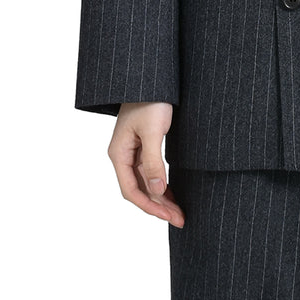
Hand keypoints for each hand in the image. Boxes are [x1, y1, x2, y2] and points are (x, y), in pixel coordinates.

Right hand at [108, 102, 184, 226]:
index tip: (169, 216)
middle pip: (139, 190)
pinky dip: (161, 185)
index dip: (150, 206)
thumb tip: (158, 190)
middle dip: (159, 207)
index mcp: (119, 153)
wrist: (153, 79)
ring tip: (179, 212)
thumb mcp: (153, 131)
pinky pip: (150, 173)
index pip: (131, 190)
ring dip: (161, 199)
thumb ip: (153, 161)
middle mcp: (123, 156)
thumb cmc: (150, 100)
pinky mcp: (143, 146)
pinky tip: (172, 195)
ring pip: (145, 183)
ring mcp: (132, 152)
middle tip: (180, 219)